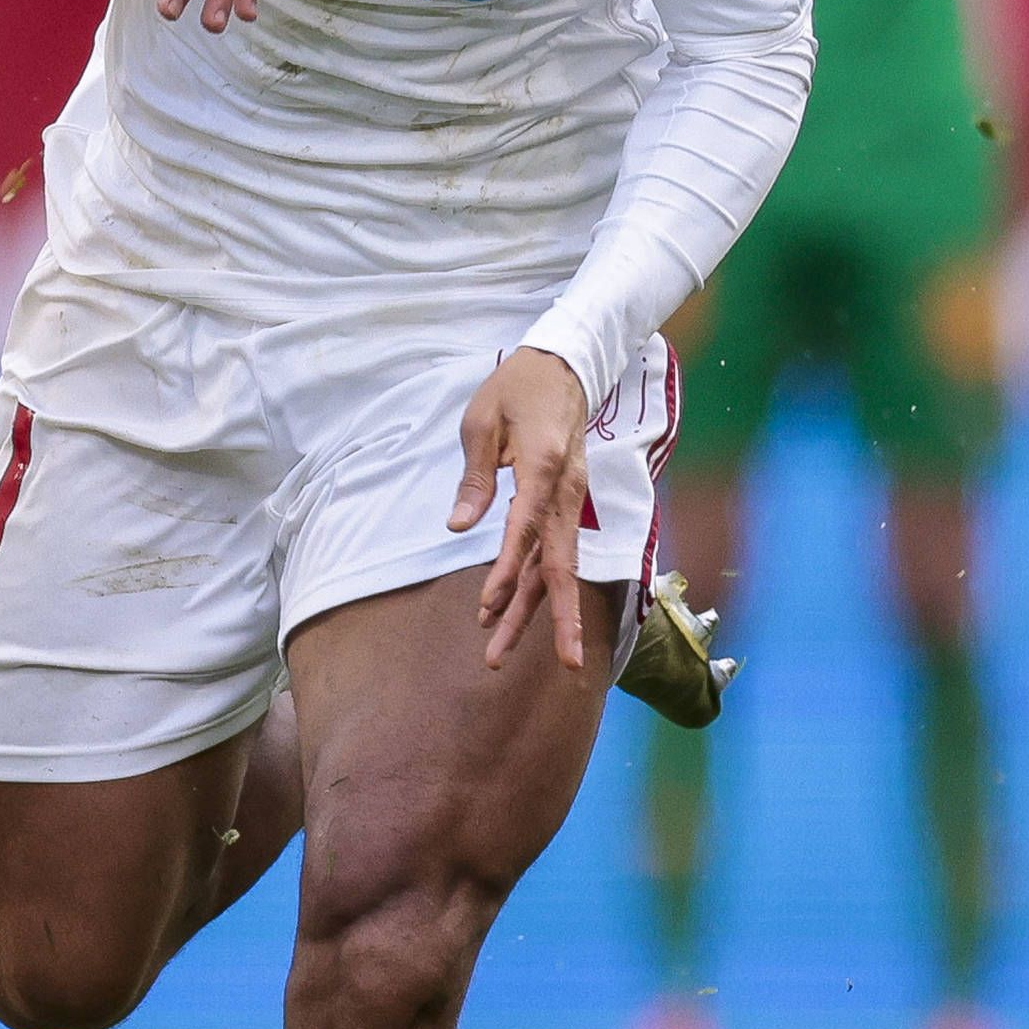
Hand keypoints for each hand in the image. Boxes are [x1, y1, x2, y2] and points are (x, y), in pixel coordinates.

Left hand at [449, 346, 596, 670]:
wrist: (564, 366)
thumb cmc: (516, 387)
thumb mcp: (480, 421)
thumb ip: (473, 477)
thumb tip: (458, 527)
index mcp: (544, 466)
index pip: (525, 530)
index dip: (507, 572)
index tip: (488, 607)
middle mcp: (565, 492)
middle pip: (556, 566)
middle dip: (541, 618)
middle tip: (524, 662)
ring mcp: (570, 500)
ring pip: (554, 568)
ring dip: (531, 613)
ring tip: (497, 652)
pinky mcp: (565, 504)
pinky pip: (551, 552)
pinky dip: (532, 584)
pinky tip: (508, 613)